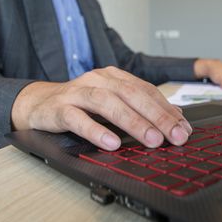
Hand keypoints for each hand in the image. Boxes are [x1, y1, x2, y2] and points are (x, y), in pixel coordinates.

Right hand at [11, 66, 191, 150]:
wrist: (38, 104)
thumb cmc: (80, 105)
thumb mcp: (111, 104)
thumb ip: (138, 109)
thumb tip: (174, 120)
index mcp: (114, 77)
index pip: (146, 90)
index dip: (167, 109)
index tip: (183, 129)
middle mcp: (97, 80)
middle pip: (132, 94)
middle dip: (157, 115)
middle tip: (175, 136)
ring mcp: (77, 92)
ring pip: (107, 103)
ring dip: (132, 122)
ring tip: (152, 140)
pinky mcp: (59, 108)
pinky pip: (77, 119)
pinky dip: (96, 131)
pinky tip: (111, 143)